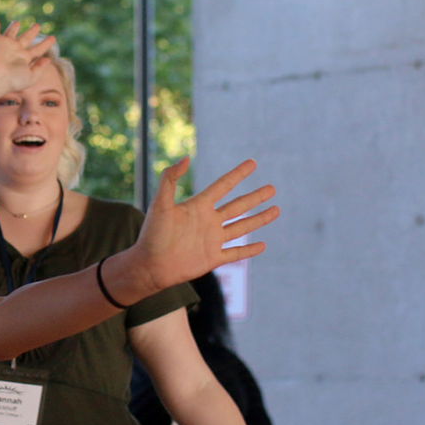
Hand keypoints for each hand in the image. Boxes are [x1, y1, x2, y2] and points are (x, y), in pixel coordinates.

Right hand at [0, 21, 58, 93]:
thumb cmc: (13, 80)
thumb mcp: (31, 77)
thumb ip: (40, 68)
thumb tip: (48, 60)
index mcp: (25, 59)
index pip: (38, 49)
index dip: (46, 43)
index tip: (53, 38)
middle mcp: (16, 51)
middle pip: (26, 38)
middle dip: (32, 31)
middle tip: (37, 25)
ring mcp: (6, 45)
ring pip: (11, 33)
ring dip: (13, 27)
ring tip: (16, 22)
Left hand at [123, 157, 277, 295]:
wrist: (149, 266)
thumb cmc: (152, 235)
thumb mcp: (160, 204)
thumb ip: (170, 179)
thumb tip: (185, 158)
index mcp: (198, 206)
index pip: (223, 186)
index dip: (238, 174)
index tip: (252, 163)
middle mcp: (208, 221)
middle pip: (238, 206)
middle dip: (255, 197)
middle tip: (272, 188)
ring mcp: (212, 240)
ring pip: (241, 227)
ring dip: (259, 219)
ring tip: (275, 210)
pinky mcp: (212, 258)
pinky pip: (235, 253)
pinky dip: (249, 250)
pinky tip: (262, 244)